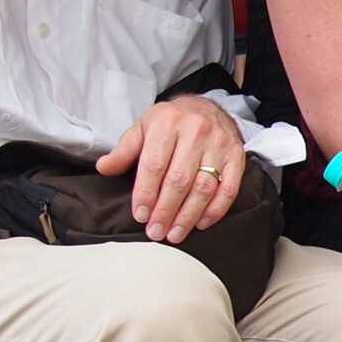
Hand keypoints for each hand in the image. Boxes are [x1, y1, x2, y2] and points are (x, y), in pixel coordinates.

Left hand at [96, 95, 245, 243]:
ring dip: (188, 215)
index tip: (140, 215)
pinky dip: (215, 210)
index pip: (154, 164)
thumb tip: (105, 168)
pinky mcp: (236, 157)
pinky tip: (201, 223)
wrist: (208, 108)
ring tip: (174, 233)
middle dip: (166, 210)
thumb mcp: (143, 127)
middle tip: (155, 231)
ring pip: (204, 187)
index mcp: (168, 122)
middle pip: (179, 179)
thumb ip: (125, 150)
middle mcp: (196, 131)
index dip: (146, 193)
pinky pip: (228, 189)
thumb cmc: (171, 122)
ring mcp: (219, 145)